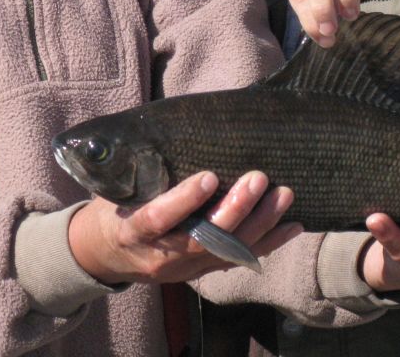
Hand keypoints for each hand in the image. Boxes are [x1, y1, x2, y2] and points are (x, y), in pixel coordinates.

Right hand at [68, 171, 298, 285]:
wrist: (107, 254)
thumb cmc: (117, 208)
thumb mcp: (118, 190)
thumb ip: (143, 171)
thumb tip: (176, 128)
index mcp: (133, 232)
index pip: (158, 219)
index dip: (184, 201)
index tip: (209, 176)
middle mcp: (161, 256)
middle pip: (203, 238)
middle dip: (235, 208)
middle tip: (258, 177)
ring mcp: (185, 268)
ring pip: (227, 250)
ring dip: (260, 223)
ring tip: (283, 194)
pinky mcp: (202, 271)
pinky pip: (239, 259)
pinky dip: (268, 242)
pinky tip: (293, 226)